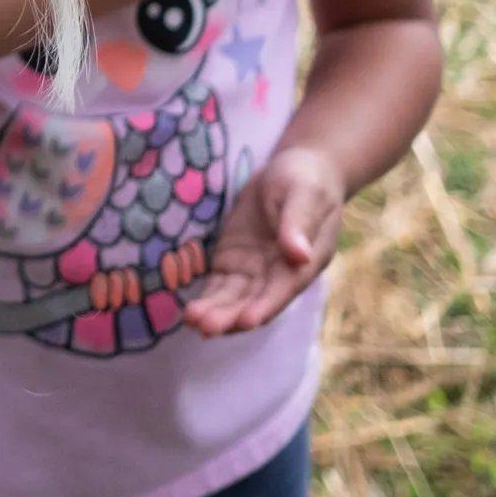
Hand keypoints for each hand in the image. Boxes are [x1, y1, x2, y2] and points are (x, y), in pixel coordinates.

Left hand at [182, 146, 347, 336]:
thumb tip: (299, 256)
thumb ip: (299, 224)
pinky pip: (219, 284)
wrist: (295, 169)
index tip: (246, 321)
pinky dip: (207, 297)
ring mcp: (255, 269)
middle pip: (254, 301)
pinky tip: (190, 311)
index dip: (265, 306)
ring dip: (215, 311)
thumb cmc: (305, 181)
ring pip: (234, 297)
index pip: (283, 289)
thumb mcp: (304, 195)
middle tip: (206, 327)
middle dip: (231, 316)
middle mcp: (279, 274)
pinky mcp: (233, 260)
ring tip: (192, 321)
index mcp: (304, 262)